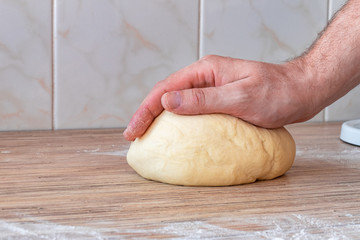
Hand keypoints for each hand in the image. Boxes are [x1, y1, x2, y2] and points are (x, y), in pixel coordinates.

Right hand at [123, 55, 316, 140]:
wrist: (301, 91)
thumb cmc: (277, 93)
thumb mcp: (240, 97)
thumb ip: (203, 99)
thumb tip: (167, 100)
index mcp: (207, 70)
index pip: (166, 88)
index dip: (146, 109)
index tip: (134, 130)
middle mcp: (206, 76)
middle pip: (167, 93)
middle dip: (147, 114)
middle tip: (133, 136)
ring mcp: (212, 87)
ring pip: (178, 101)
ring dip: (159, 117)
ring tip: (147, 135)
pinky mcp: (220, 98)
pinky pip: (192, 109)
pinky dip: (178, 121)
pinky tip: (174, 132)